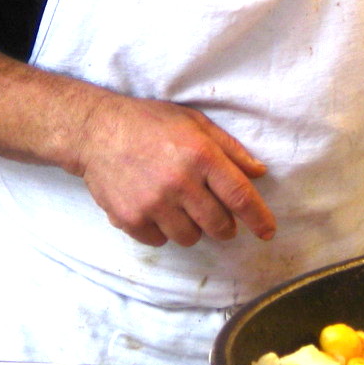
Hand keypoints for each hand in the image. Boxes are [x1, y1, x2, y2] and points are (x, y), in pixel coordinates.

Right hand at [73, 94, 275, 246]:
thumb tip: (259, 173)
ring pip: (190, 238)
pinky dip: (162, 231)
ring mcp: (153, 203)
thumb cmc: (150, 123)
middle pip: (218, 225)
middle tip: (217, 216)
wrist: (96, 132)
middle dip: (225, 226)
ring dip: (192, 228)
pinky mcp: (130, 218)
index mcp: (201, 156)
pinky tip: (155, 209)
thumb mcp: (195, 123)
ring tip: (180, 207)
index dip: (258, 218)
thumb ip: (230, 149)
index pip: (240, 196)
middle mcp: (179, 182)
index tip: (267, 232)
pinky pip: (160, 241)